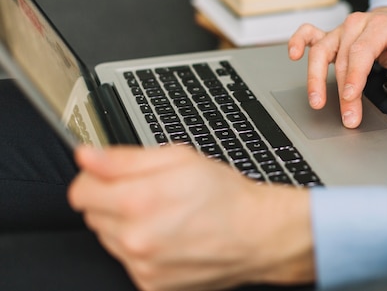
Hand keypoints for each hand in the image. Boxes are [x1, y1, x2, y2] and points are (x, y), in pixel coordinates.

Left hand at [68, 145, 314, 290]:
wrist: (257, 235)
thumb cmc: (225, 196)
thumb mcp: (179, 159)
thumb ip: (124, 159)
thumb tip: (87, 157)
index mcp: (137, 201)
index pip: (80, 192)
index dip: (96, 178)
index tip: (110, 176)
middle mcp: (135, 239)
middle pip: (93, 215)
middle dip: (115, 200)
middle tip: (151, 192)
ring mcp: (142, 266)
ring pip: (110, 239)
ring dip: (127, 225)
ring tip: (165, 215)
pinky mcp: (151, 284)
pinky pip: (129, 261)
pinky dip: (142, 248)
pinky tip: (169, 237)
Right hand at [288, 6, 386, 127]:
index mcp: (378, 25)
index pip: (361, 52)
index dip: (354, 76)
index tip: (350, 96)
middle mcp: (355, 25)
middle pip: (342, 59)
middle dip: (342, 91)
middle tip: (348, 116)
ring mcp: (340, 30)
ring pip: (320, 51)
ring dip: (315, 77)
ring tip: (316, 101)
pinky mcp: (330, 35)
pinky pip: (309, 34)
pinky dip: (298, 42)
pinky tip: (293, 55)